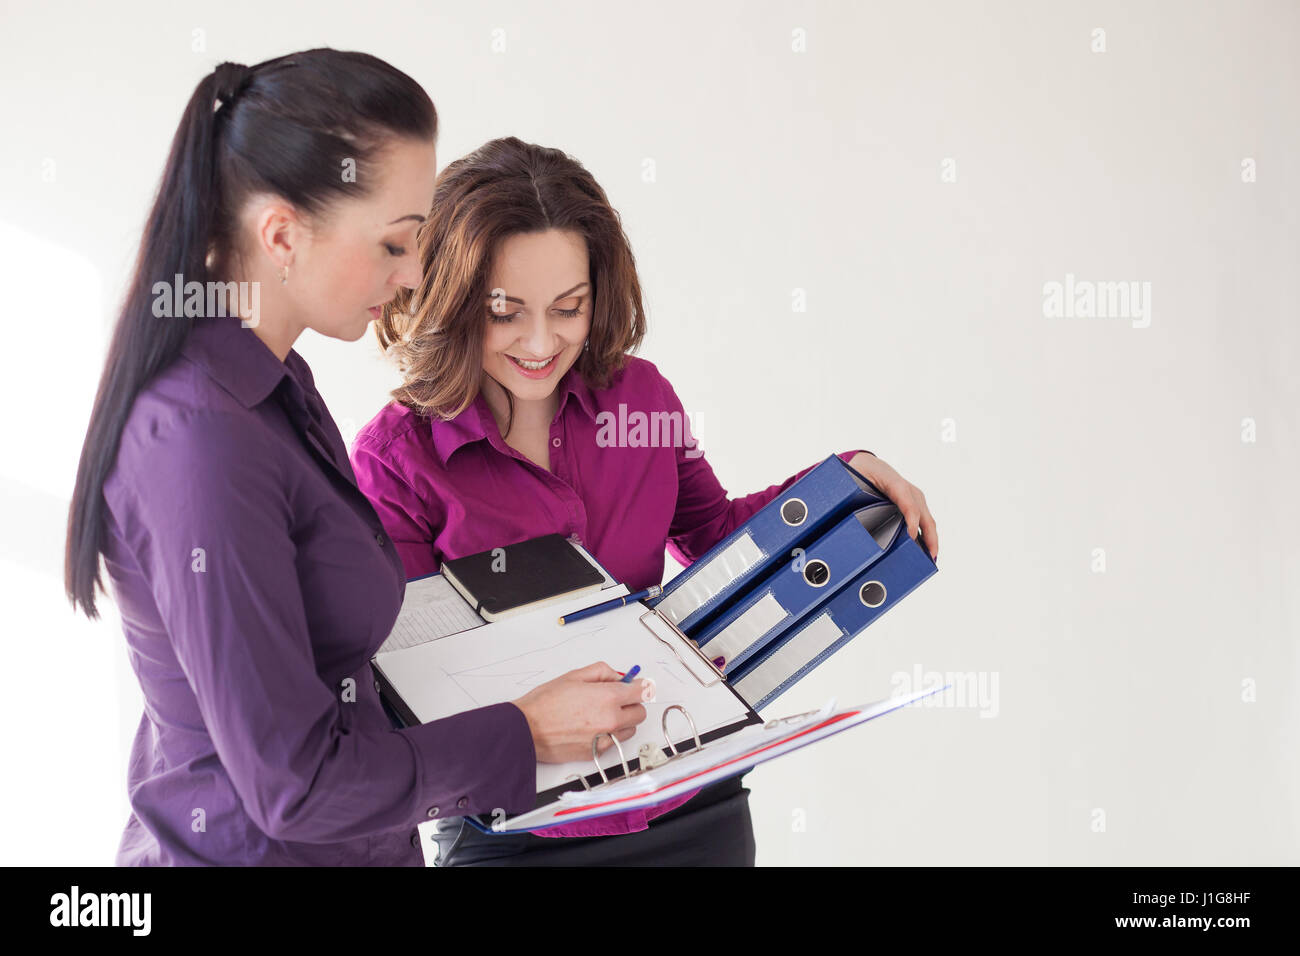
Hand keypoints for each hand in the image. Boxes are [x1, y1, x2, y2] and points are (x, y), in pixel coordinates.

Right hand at [511, 662, 650, 763]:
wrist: (526, 729)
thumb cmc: (545, 703)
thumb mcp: (574, 676)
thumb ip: (602, 673)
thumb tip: (619, 677)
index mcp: (607, 697)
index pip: (642, 692)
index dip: (638, 687)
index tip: (635, 686)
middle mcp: (611, 720)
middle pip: (640, 712)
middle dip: (631, 704)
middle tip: (616, 699)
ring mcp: (605, 739)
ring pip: (630, 730)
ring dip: (623, 721)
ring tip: (602, 715)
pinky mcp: (597, 753)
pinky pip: (615, 743)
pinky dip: (610, 735)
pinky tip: (593, 728)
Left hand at [847, 452, 937, 561]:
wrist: (869, 465)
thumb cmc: (861, 472)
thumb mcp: (854, 478)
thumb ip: (851, 492)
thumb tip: (843, 510)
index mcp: (895, 483)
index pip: (908, 503)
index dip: (911, 521)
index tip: (911, 537)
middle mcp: (909, 491)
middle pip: (923, 515)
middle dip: (929, 537)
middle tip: (928, 557)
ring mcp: (915, 498)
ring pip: (928, 520)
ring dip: (931, 540)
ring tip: (929, 560)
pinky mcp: (915, 505)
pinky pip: (925, 521)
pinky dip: (928, 536)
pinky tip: (926, 551)